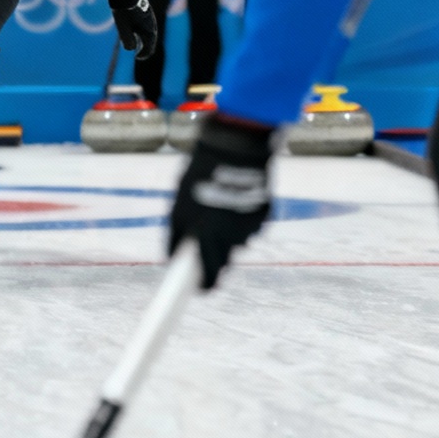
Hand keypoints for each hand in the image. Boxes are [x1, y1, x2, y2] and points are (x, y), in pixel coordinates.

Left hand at [106, 0, 158, 59]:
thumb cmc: (123, 11)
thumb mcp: (123, 28)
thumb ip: (128, 41)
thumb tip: (131, 48)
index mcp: (149, 29)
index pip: (149, 45)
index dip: (144, 54)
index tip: (138, 57)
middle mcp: (151, 22)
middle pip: (151, 37)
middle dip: (146, 46)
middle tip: (140, 52)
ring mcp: (149, 14)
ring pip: (148, 29)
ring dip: (144, 37)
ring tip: (138, 41)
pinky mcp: (144, 8)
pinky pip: (145, 22)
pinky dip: (141, 29)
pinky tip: (135, 28)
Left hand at [169, 114, 273, 288]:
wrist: (236, 148)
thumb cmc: (199, 176)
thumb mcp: (178, 206)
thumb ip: (177, 234)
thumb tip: (173, 256)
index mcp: (210, 239)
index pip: (209, 277)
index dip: (203, 285)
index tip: (198, 289)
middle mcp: (234, 238)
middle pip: (224, 262)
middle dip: (214, 257)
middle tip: (204, 244)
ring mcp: (252, 227)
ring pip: (237, 242)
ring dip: (227, 233)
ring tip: (217, 206)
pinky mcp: (265, 215)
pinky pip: (249, 225)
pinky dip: (241, 218)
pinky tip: (233, 197)